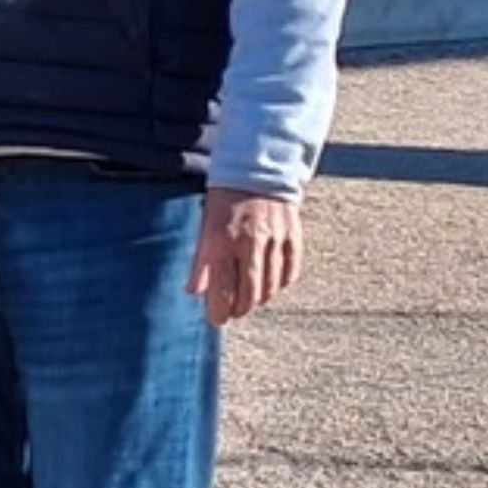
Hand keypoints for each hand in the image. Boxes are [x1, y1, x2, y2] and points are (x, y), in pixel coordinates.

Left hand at [186, 186, 301, 326]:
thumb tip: (194, 292)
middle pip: (249, 295)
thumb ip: (201, 262)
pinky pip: (290, 273)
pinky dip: (280, 284)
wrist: (257, 169)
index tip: (216, 318)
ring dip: (259, 299)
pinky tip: (270, 282)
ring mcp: (275, 240)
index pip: (223, 289)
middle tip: (233, 310)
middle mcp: (250, 242)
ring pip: (271, 288)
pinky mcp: (293, 236)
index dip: (219, 311)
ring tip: (249, 297)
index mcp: (223, 240)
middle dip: (240, 309)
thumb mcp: (205, 227)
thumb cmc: (226, 200)